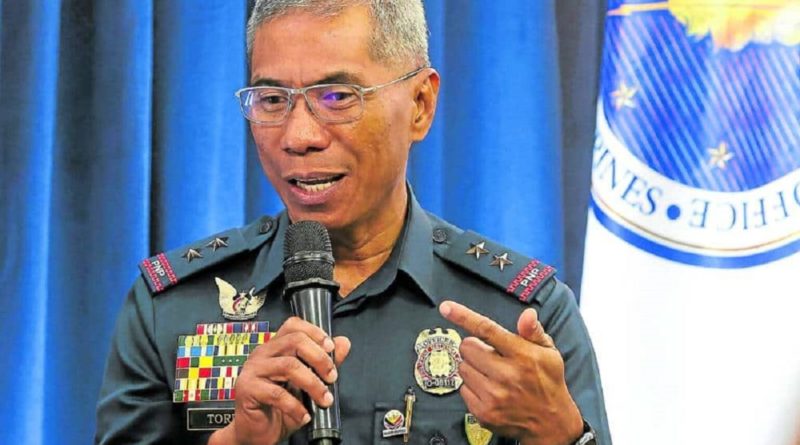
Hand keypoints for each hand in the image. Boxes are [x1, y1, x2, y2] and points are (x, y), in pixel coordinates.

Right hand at [209, 317, 350, 444]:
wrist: (256, 432)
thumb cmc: (280, 407)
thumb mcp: (307, 384)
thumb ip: (323, 363)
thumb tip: (343, 342)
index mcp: (275, 347)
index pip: (293, 325)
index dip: (314, 332)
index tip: (331, 348)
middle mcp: (262, 353)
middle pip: (294, 341)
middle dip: (319, 358)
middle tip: (332, 377)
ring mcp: (253, 369)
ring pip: (289, 366)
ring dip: (313, 384)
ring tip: (324, 400)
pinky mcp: (246, 389)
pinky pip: (276, 393)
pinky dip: (296, 406)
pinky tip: (304, 416)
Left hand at [439, 301, 582, 444]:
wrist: (551, 423)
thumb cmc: (548, 382)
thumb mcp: (549, 353)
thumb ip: (533, 332)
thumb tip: (527, 314)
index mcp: (522, 356)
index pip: (487, 330)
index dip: (464, 317)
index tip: (446, 307)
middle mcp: (506, 375)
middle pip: (467, 347)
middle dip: (475, 348)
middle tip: (491, 355)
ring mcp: (493, 396)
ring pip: (463, 368)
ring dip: (474, 368)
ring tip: (493, 374)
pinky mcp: (484, 412)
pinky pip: (462, 389)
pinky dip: (472, 387)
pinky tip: (490, 390)